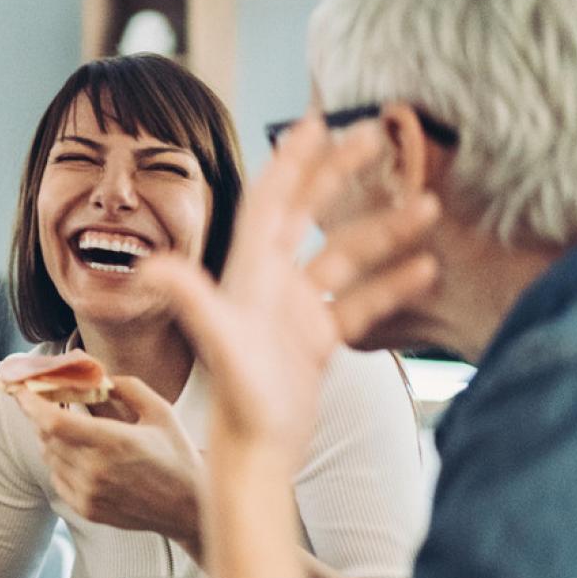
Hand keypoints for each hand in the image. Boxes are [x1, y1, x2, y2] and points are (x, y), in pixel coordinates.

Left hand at [13, 377, 203, 551]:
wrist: (189, 508)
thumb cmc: (178, 456)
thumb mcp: (160, 412)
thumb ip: (127, 388)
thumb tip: (97, 376)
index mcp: (114, 442)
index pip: (53, 421)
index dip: (31, 404)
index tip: (21, 389)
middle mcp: (95, 470)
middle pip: (46, 437)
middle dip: (41, 415)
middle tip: (48, 400)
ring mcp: (88, 493)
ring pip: (49, 457)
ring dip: (51, 438)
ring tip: (71, 427)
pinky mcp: (86, 509)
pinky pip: (56, 478)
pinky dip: (59, 461)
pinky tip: (80, 454)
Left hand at [138, 114, 439, 464]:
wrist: (254, 456)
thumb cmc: (238, 401)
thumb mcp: (219, 342)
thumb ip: (190, 298)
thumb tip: (149, 264)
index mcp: (247, 275)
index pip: (272, 202)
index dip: (292, 161)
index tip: (315, 122)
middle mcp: (268, 286)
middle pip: (308, 214)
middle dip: (340, 173)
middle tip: (378, 133)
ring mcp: (294, 313)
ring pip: (344, 257)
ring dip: (383, 231)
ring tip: (427, 205)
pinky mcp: (316, 341)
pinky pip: (358, 302)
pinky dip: (390, 284)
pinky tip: (425, 269)